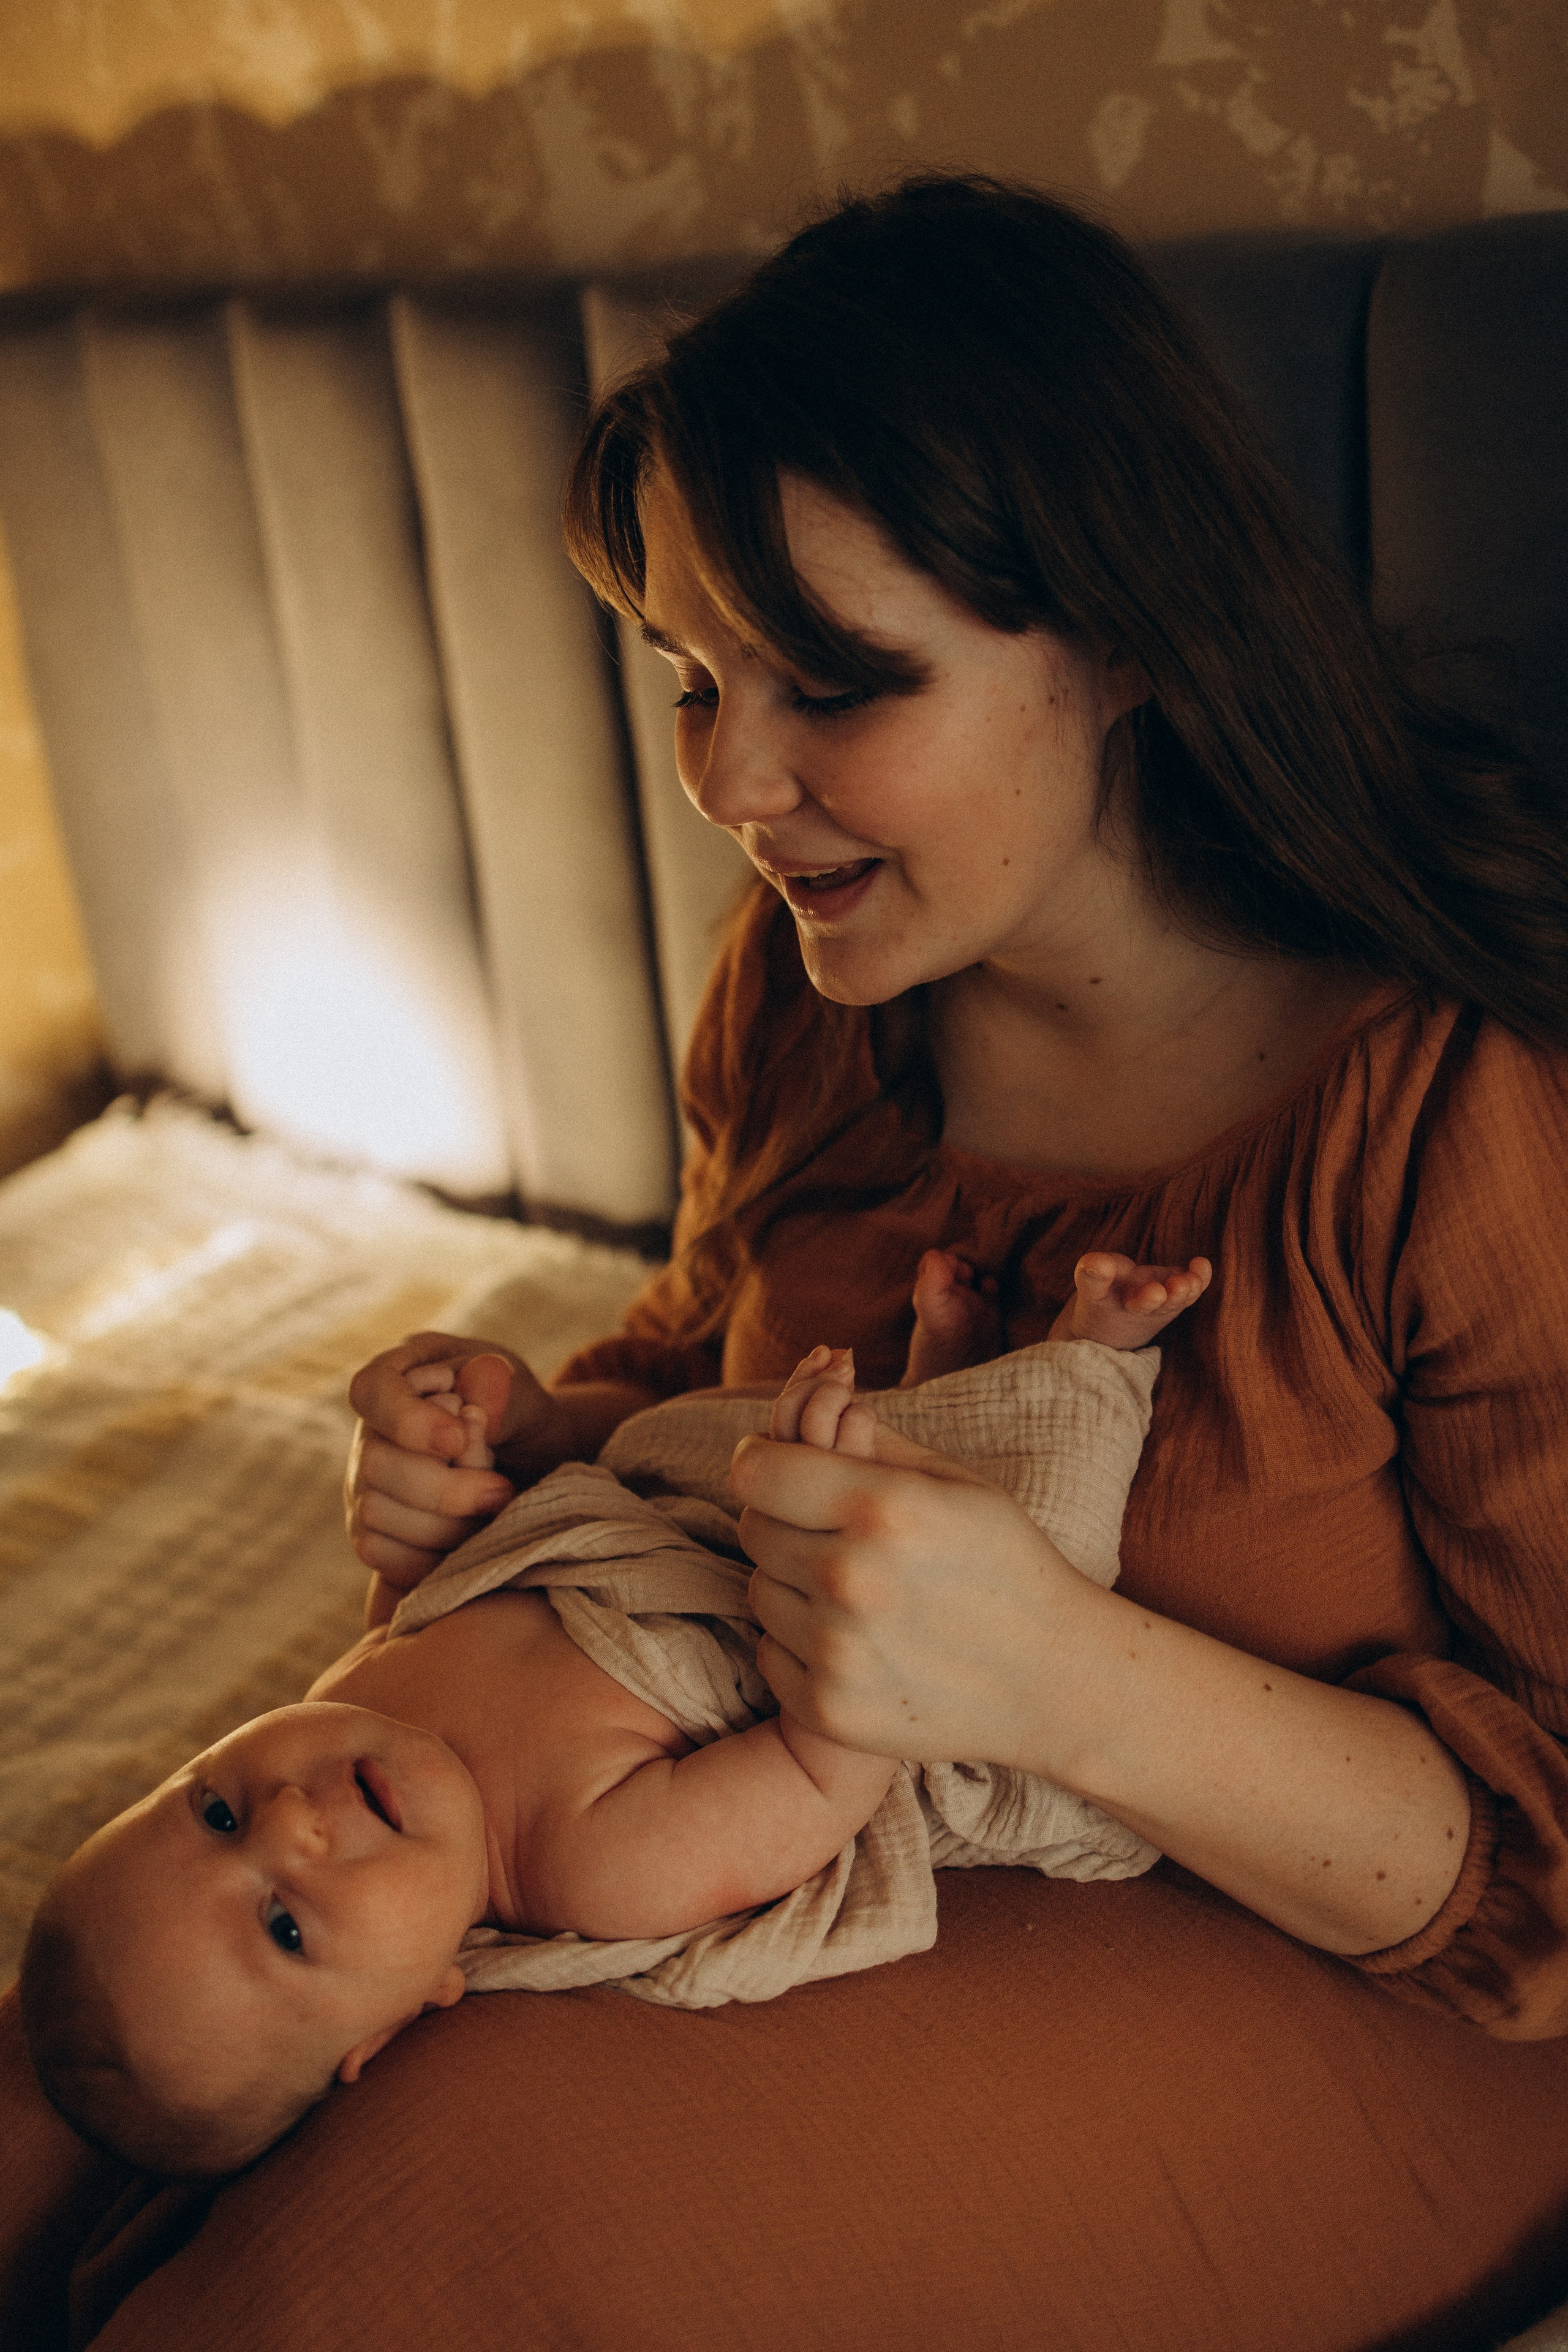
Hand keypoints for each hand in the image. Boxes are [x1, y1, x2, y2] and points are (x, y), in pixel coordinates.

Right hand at [345, 1332, 568, 1584]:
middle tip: (502, 1492)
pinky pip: (378, 1552)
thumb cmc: (516, 1415)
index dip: (412, 1421)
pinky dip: (429, 1556)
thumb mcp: (520, 1392)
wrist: (523, 1459)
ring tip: (491, 1512)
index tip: (459, 1440)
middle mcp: (370, 1429)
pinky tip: (469, 1542)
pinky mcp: (369, 1528)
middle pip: (375, 1464)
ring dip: (445, 1524)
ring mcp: (362, 1481)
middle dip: (445, 1489)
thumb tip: (474, 1411)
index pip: (374, 1391)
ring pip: (375, 1512)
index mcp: (401, 1373)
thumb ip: (500, 1396)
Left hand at [731, 1419, 1080, 1765]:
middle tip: (836, 1532)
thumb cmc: (1006, 1564)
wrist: (1057, 1680)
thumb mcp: (954, 1481)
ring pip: (759, 1591)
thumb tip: (800, 1409)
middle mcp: (851, 1580)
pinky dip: (800, 1643)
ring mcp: (837, 1652)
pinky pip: (770, 1653)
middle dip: (785, 1519)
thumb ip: (869, 1440)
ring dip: (793, 1582)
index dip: (762, 1461)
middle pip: (754, 1528)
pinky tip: (858, 1639)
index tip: (780, 1468)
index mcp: (883, 1508)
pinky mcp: (829, 1710)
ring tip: (858, 1589)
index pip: (756, 1471)